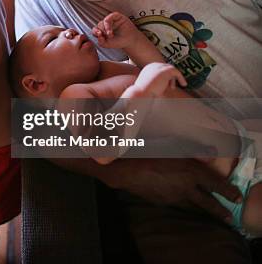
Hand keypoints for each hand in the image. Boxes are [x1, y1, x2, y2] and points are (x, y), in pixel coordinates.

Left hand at [92, 12, 139, 48]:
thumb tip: (98, 35)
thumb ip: (101, 41)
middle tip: (108, 37)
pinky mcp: (117, 16)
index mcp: (102, 31)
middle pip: (99, 25)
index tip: (98, 35)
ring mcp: (111, 20)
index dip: (95, 32)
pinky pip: (111, 16)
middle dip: (102, 32)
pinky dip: (109, 23)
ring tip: (110, 35)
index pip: (95, 30)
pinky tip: (111, 30)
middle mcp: (105, 25)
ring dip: (106, 28)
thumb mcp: (107, 44)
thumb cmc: (119, 42)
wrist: (130, 41)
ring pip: (104, 21)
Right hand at [108, 158, 241, 221]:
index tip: (236, 197)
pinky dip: (186, 205)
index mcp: (191, 172)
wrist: (126, 171)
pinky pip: (179, 204)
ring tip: (210, 215)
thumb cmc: (148, 153)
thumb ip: (193, 147)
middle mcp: (186, 188)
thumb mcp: (172, 145)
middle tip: (229, 217)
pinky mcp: (163, 202)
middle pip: (208, 203)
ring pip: (193, 207)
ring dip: (203, 210)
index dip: (228, 191)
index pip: (215, 184)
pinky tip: (184, 204)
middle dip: (220, 211)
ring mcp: (174, 197)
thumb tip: (212, 149)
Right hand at [134, 62, 186, 95]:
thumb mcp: (150, 86)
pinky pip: (176, 72)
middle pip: (166, 68)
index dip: (166, 76)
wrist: (142, 93)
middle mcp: (153, 65)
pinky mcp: (166, 70)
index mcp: (148, 68)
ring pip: (172, 70)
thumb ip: (156, 83)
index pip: (160, 69)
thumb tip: (163, 86)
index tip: (169, 84)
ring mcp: (159, 67)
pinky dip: (181, 78)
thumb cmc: (144, 92)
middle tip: (173, 85)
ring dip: (176, 78)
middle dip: (171, 77)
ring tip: (181, 84)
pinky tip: (183, 84)